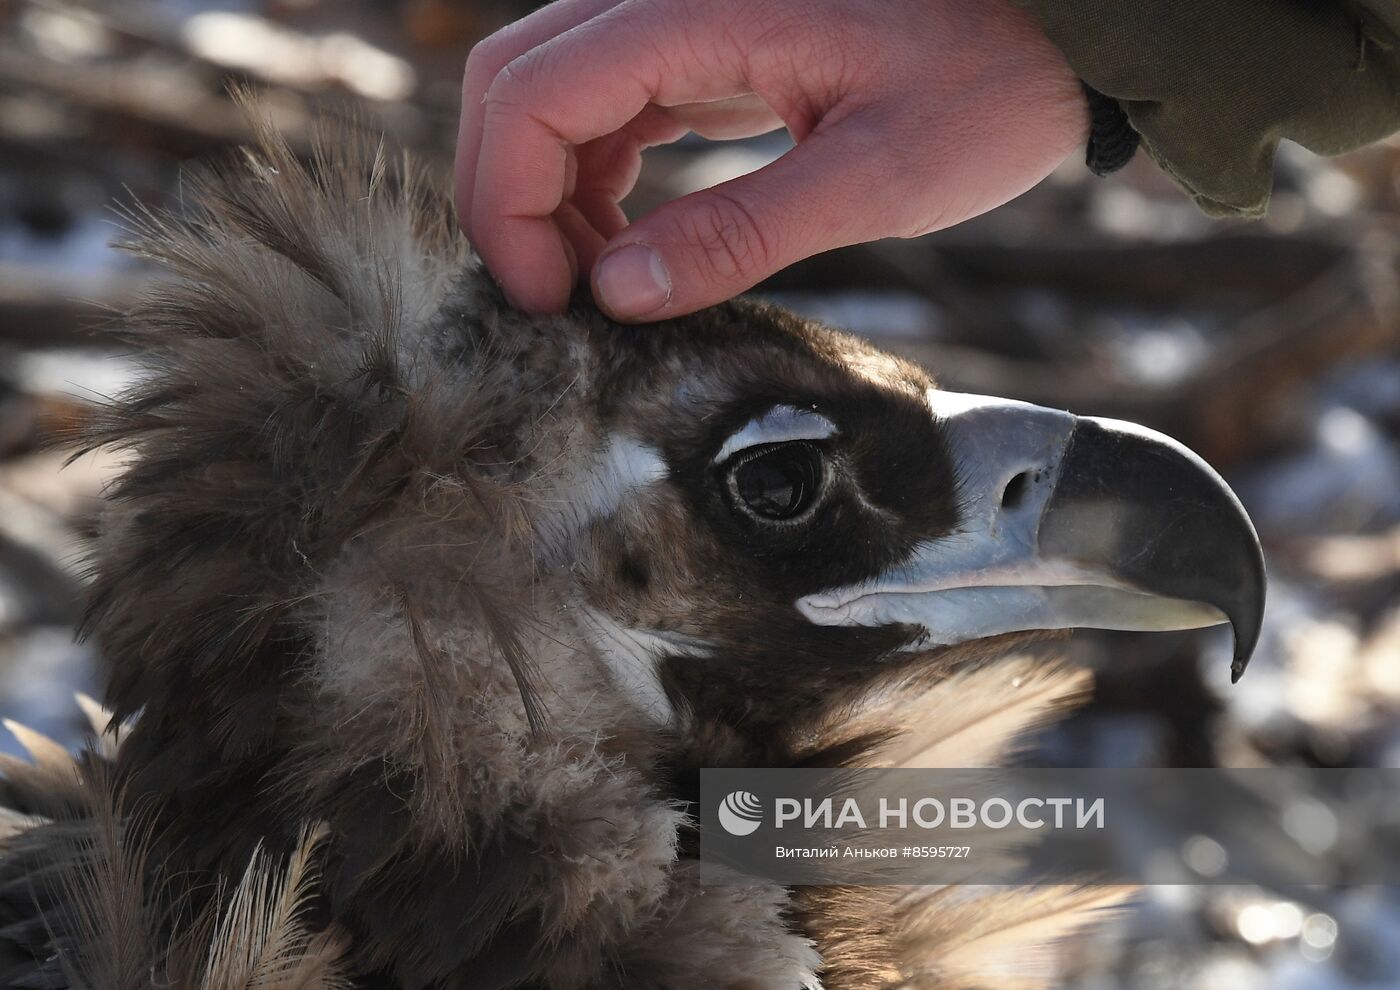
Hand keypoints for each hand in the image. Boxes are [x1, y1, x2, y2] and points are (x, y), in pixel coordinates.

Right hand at [456, 0, 1086, 320]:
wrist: (1053, 28)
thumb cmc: (989, 83)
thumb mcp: (876, 175)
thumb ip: (741, 233)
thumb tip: (618, 297)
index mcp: (701, 6)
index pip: (533, 94)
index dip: (510, 207)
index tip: (545, 304)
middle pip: (517, 83)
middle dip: (512, 202)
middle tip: (555, 305)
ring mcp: (685, 16)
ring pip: (553, 94)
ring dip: (551, 196)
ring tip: (601, 291)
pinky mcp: (706, 44)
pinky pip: (610, 105)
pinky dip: (595, 181)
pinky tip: (630, 247)